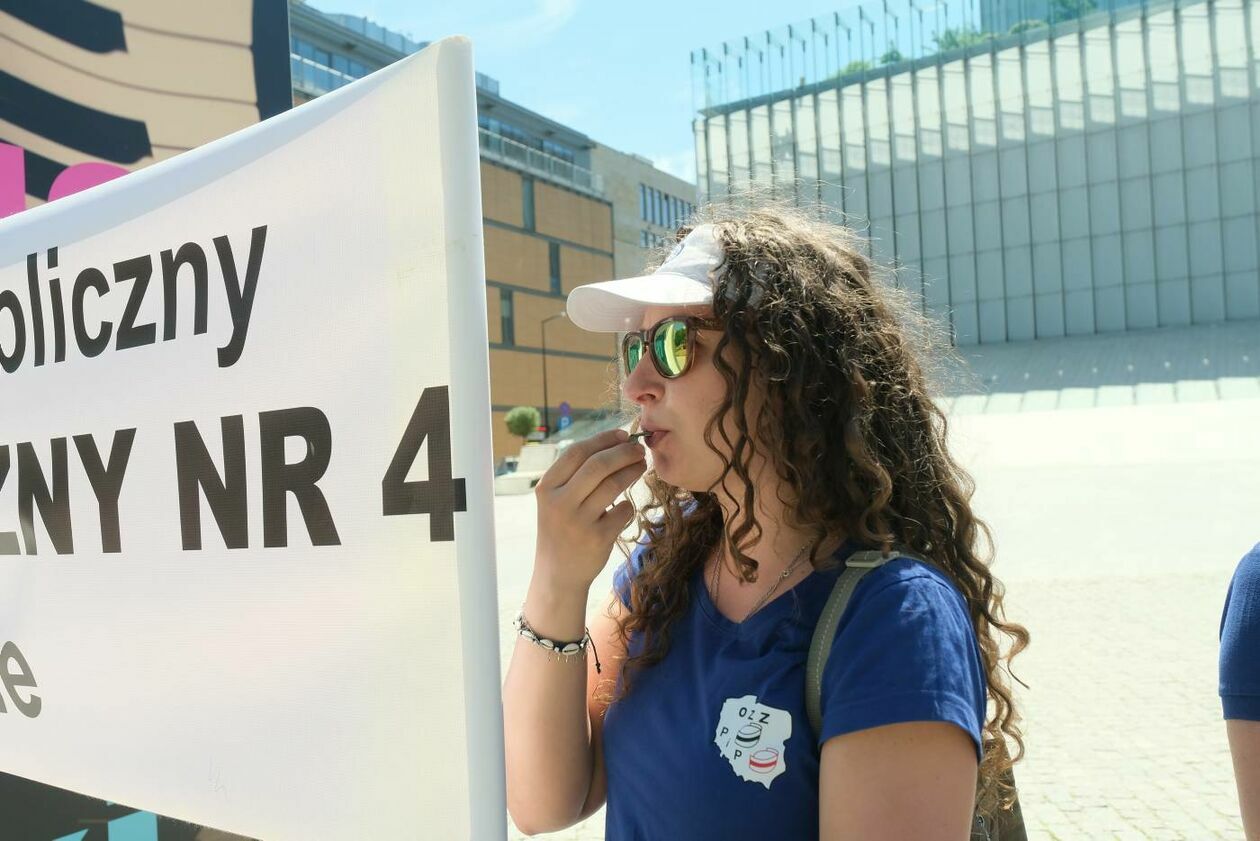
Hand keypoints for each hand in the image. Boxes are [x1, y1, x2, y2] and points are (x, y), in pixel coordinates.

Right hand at [533, 429, 646, 593]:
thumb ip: (574, 475)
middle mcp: (559, 503)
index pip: (576, 452)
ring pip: (613, 485)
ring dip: (632, 471)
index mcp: (546, 488)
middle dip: (623, 452)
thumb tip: (612, 443)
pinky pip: (623, 511)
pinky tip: (626, 507)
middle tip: (639, 449)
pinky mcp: (597, 539)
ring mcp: (578, 522)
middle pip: (597, 465)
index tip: (623, 434)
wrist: (557, 574)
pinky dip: (628, 505)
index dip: (602, 440)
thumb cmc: (561, 529)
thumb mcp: (555, 500)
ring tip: (641, 466)